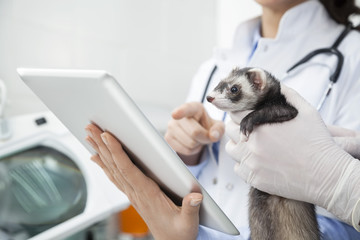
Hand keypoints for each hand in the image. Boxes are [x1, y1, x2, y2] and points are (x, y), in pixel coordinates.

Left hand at [85, 123, 202, 239]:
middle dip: (102, 145)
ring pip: (112, 169)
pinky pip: (115, 177)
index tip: (107, 136)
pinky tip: (96, 157)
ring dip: (100, 151)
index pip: (128, 170)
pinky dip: (104, 165)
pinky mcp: (134, 195)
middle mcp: (136, 193)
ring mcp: (132, 194)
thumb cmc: (179, 233)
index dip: (117, 152)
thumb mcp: (188, 223)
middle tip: (90, 127)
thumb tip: (195, 196)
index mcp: (148, 195)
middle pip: (115, 165)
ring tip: (89, 135)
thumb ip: (191, 209)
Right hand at [165, 102, 223, 164]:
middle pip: (195, 132)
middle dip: (204, 138)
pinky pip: (184, 150)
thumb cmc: (206, 127)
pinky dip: (191, 150)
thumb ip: (219, 129)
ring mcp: (171, 126)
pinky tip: (190, 143)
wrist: (197, 134)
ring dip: (197, 144)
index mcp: (193, 107)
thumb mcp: (217, 126)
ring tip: (196, 138)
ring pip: (190, 143)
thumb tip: (213, 136)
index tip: (175, 114)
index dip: (181, 111)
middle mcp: (179, 115)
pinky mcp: (168, 137)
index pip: (187, 109)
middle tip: (205, 135)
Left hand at [225, 85, 359, 224]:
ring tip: (251, 144)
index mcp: (261, 126)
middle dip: (237, 126)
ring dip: (238, 145)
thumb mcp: (306, 111)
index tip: (245, 114)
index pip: (234, 113)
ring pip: (231, 150)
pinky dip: (244, 164)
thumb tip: (276, 85)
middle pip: (229, 130)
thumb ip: (287, 95)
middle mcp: (252, 144)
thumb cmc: (318, 142)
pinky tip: (257, 161)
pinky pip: (238, 169)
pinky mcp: (254, 180)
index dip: (239, 111)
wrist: (327, 175)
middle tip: (249, 128)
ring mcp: (251, 164)